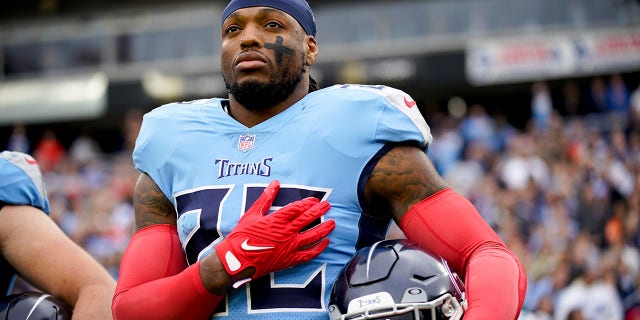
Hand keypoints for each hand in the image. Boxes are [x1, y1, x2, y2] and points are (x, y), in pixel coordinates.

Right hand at [215, 180, 334, 286]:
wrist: (237, 259)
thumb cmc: (242, 235)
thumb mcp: (252, 214)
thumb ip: (265, 198)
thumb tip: (275, 183)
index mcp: (277, 220)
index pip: (298, 208)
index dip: (308, 203)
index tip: (315, 200)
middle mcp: (286, 232)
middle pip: (308, 219)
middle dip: (319, 211)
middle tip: (328, 206)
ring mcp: (289, 247)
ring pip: (312, 236)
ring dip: (324, 229)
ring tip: (332, 223)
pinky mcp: (289, 260)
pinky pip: (308, 254)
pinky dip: (318, 249)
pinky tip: (325, 243)